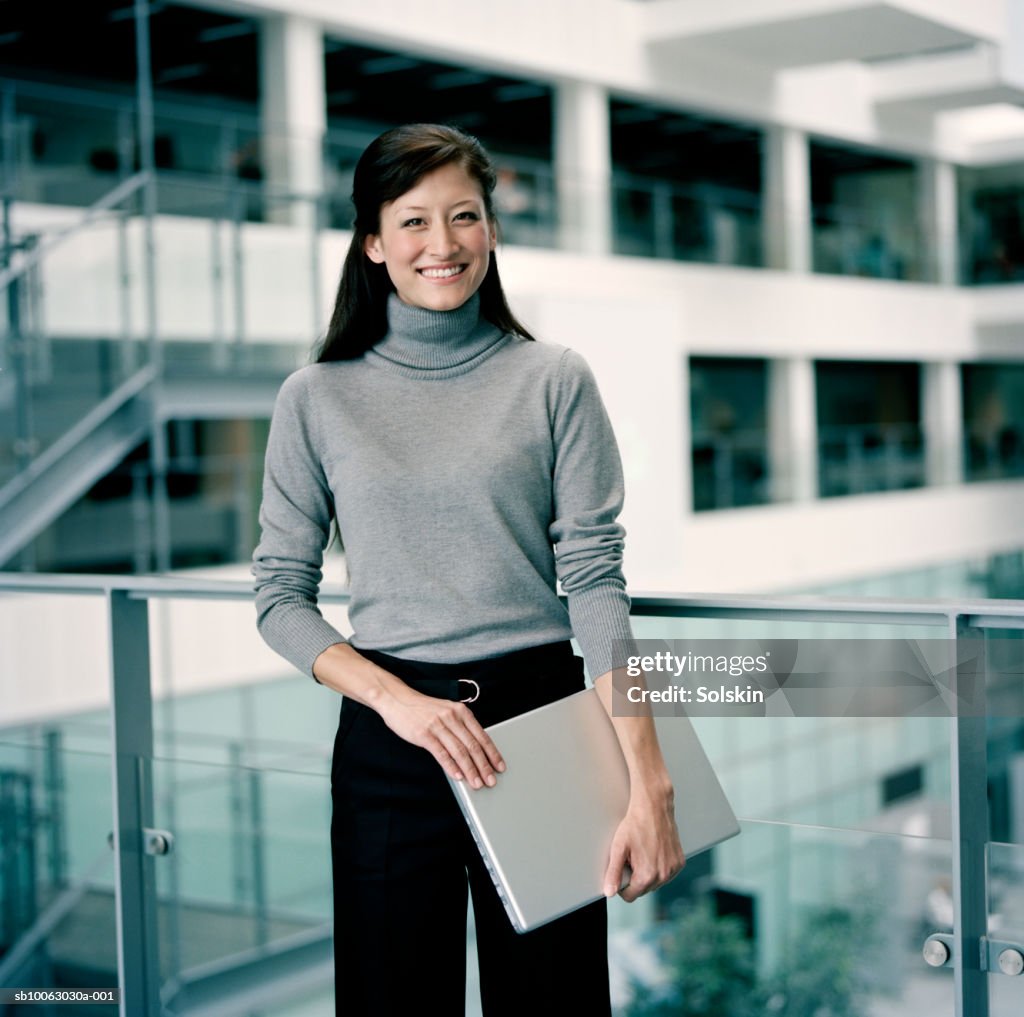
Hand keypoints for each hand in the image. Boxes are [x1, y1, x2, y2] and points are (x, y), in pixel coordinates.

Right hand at [377, 688, 505, 789]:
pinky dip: (451, 766)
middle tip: (491, 780)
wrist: (397, 699)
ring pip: (459, 751)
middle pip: (473, 746)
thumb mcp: (446, 712)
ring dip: (470, 770)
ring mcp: (438, 725)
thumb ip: (460, 727)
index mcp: (460, 711)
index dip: (492, 753)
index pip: (482, 735)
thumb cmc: (423, 708)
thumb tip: (474, 750)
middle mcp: (452, 717)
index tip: (499, 766)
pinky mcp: (424, 734)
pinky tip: (458, 776)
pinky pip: (441, 753)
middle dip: (484, 766)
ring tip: (477, 783)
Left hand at [603, 783, 684, 901]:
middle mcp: (663, 876)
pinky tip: (653, 852)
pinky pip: (666, 874)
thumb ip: (613, 873)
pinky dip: (659, 867)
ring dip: (648, 873)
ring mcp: (673, 869)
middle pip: (643, 890)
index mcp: (647, 875)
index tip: (621, 870)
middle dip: (635, 878)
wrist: (654, 807)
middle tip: (632, 857)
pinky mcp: (679, 862)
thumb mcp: (619, 848)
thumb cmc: (636, 824)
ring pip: (655, 883)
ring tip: (643, 853)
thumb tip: (609, 892)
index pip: (630, 896)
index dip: (622, 885)